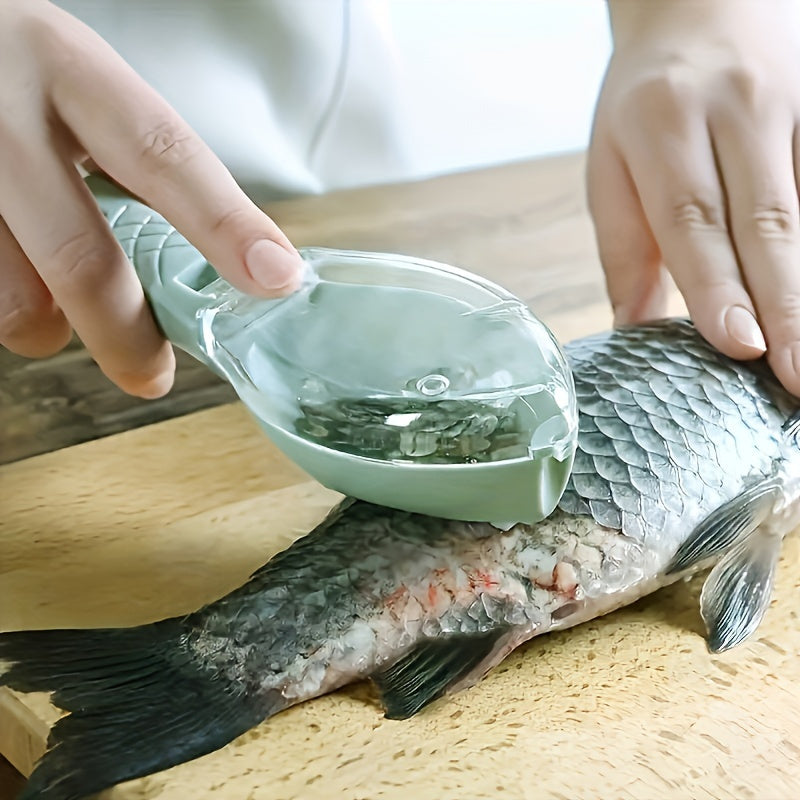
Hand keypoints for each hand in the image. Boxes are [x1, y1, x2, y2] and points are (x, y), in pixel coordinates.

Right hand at [0, 1, 303, 397]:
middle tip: (153, 376)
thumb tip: (237, 260)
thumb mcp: (85, 93)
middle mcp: (2, 108)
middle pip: (80, 256)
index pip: (163, 156)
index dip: (224, 226)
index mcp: (71, 68)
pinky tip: (20, 279)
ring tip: (61, 308)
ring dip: (50, 326)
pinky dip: (13, 307)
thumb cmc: (24, 85)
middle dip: (127, 335)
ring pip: (16, 298)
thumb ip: (141, 164)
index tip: (276, 278)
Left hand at [588, 0, 799, 395]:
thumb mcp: (611, 161)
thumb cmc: (647, 101)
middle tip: (796, 376)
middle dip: (785, 307)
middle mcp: (736, 110)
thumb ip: (623, 244)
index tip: (738, 347)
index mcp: (663, 124)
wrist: (704, 2)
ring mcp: (797, 104)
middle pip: (768, 222)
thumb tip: (634, 330)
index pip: (692, 218)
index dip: (716, 286)